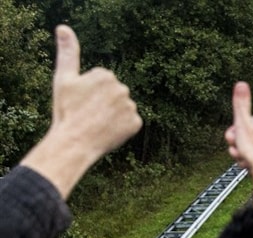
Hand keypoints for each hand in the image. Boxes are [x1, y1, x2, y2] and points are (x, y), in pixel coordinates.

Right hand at [20, 25, 141, 197]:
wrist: (75, 142)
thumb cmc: (67, 111)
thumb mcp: (63, 79)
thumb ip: (68, 53)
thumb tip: (63, 28)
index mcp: (105, 75)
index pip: (101, 83)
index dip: (90, 94)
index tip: (81, 102)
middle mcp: (122, 87)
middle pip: (113, 95)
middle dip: (103, 103)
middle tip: (88, 114)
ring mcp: (130, 106)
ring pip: (122, 109)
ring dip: (113, 116)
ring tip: (97, 124)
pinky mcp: (136, 123)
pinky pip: (130, 123)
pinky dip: (122, 128)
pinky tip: (109, 132)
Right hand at [224, 82, 252, 205]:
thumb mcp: (243, 123)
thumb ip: (241, 104)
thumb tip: (241, 83)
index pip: (238, 124)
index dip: (232, 132)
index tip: (233, 138)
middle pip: (241, 137)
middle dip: (235, 145)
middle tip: (237, 150)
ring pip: (244, 149)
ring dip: (239, 156)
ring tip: (243, 160)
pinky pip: (250, 160)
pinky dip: (246, 164)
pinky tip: (248, 166)